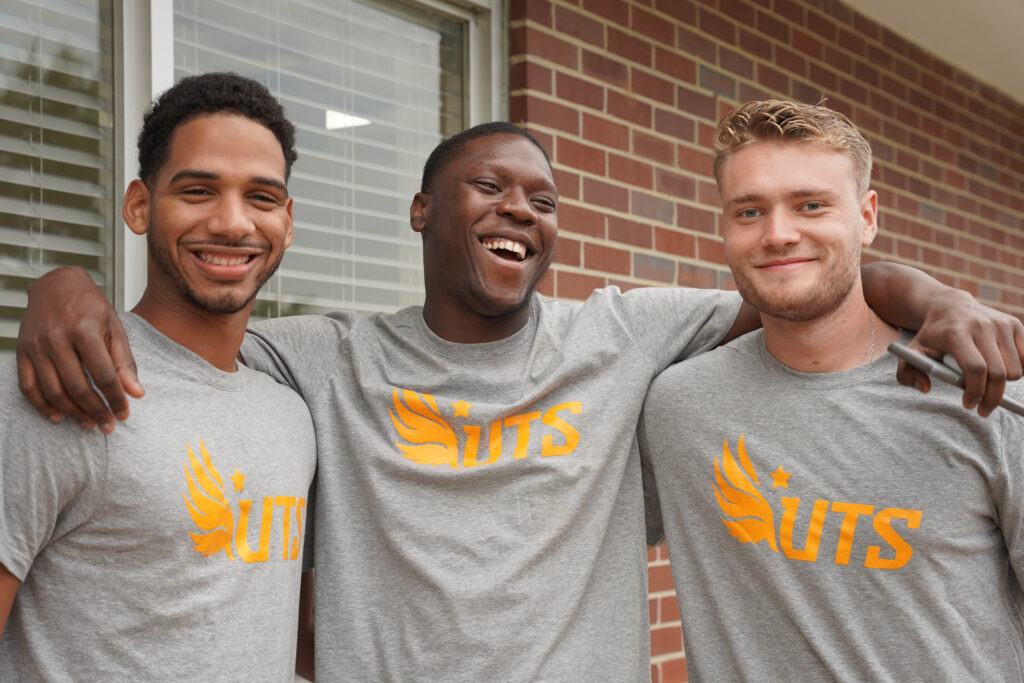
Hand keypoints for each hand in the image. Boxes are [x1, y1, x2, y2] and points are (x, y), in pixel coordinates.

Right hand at [15, 266, 143, 432]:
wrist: (56, 284)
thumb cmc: (90, 306)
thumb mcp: (114, 327)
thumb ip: (124, 361)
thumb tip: (136, 393)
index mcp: (84, 330)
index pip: (104, 374)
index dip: (115, 398)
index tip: (124, 414)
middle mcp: (57, 338)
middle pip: (77, 386)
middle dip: (96, 410)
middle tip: (108, 426)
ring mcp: (36, 346)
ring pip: (53, 391)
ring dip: (73, 413)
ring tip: (89, 423)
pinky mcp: (22, 352)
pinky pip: (28, 387)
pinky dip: (42, 406)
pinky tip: (59, 416)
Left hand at [898, 290, 1023, 416]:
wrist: (949, 307)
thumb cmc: (931, 336)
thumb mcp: (911, 353)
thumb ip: (907, 374)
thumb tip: (925, 388)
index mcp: (955, 333)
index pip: (975, 369)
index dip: (975, 391)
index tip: (969, 405)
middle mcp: (981, 325)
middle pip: (999, 373)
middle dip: (992, 397)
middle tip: (983, 408)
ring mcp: (1000, 324)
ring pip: (1016, 370)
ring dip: (1003, 384)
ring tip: (987, 382)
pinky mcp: (1014, 325)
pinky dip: (1017, 371)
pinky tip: (1000, 371)